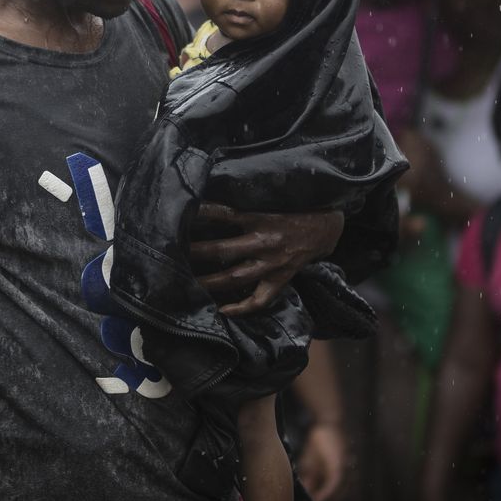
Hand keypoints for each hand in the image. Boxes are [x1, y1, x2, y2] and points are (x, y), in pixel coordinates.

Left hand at [190, 203, 343, 315]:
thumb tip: (215, 189)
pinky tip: (223, 311)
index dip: (202, 213)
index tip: (181, 214)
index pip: (224, 214)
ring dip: (210, 283)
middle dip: (196, 252)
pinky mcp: (280, 279)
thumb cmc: (298, 208)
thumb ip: (248, 199)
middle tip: (172, 254)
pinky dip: (242, 308)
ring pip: (235, 278)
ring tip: (188, 286)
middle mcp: (264, 242)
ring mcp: (272, 264)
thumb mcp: (274, 197)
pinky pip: (260, 299)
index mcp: (261, 218)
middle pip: (222, 250)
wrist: (328, 226)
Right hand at [298, 422, 347, 500]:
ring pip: (333, 498)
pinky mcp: (340, 468)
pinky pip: (333, 486)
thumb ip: (309, 484)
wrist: (325, 425)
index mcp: (334, 484)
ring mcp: (343, 476)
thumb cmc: (319, 446)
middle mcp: (342, 483)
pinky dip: (325, 495)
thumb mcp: (310, 467)